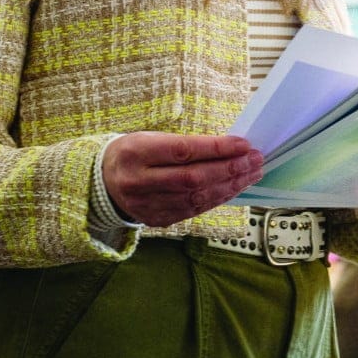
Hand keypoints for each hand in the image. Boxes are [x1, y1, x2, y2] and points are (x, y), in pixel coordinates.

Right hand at [101, 133, 264, 226]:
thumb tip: (230, 148)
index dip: (216, 149)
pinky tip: (234, 188)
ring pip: (197, 198)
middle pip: (193, 178)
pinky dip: (218, 198)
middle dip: (230, 169)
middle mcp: (139, 182)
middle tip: (255, 160)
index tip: (243, 144)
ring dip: (230, 185)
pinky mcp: (157, 220)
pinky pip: (194, 210)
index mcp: (135, 153)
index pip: (183, 151)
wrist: (103, 182)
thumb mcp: (149, 138)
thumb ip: (185, 144)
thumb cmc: (133, 153)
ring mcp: (147, 205)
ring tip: (251, 173)